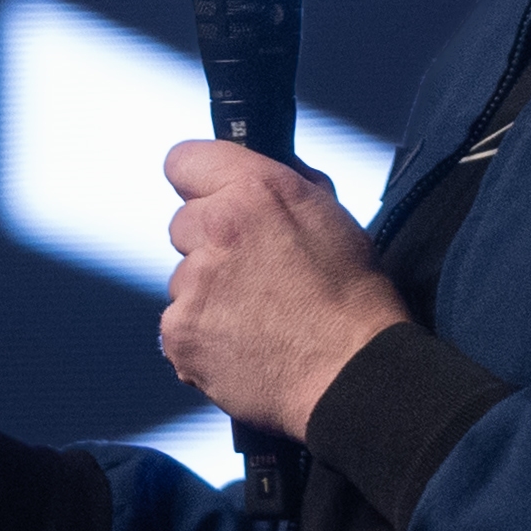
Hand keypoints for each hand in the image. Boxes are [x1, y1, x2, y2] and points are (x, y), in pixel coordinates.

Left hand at [159, 143, 409, 441]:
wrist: (350, 370)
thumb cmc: (352, 299)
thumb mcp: (330, 215)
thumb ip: (282, 189)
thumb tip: (254, 181)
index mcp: (257, 191)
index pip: (185, 160)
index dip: (199, 184)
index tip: (210, 200)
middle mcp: (218, 229)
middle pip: (183, 225)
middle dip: (209, 246)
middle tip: (251, 274)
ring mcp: (193, 284)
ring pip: (182, 280)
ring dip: (207, 295)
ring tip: (255, 318)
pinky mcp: (180, 332)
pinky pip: (177, 328)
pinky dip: (201, 338)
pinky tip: (241, 345)